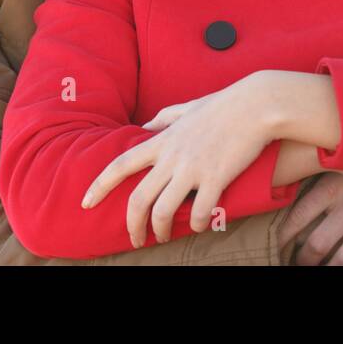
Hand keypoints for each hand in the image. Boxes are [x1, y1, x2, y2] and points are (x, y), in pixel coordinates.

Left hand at [81, 74, 272, 247]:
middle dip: (132, 225)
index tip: (86, 203)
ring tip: (163, 237)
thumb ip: (163, 118)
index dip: (99, 186)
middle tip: (134, 239)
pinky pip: (200, 212)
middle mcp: (172, 157)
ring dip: (160, 230)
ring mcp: (193, 168)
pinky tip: (201, 226)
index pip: (120, 165)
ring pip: (163, 211)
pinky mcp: (216, 178)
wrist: (257, 104)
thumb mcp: (187, 107)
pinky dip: (197, 224)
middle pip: (138, 199)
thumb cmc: (225, 104)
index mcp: (163, 140)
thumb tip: (145, 126)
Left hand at [277, 172, 342, 265]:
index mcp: (334, 185)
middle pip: (316, 246)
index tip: (280, 248)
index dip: (283, 239)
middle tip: (299, 264)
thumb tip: (288, 215)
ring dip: (328, 271)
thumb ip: (320, 192)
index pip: (297, 217)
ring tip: (321, 269)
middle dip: (303, 262)